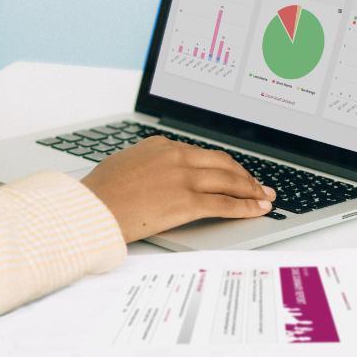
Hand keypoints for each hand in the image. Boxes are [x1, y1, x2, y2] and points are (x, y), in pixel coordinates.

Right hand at [81, 136, 276, 242]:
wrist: (91, 208)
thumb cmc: (100, 191)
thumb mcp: (125, 164)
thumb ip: (147, 163)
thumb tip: (156, 172)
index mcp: (161, 145)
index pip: (201, 154)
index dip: (222, 166)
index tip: (233, 173)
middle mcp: (176, 156)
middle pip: (222, 163)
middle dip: (244, 175)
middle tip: (259, 185)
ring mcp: (183, 177)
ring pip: (229, 181)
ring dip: (251, 190)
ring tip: (264, 198)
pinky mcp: (187, 201)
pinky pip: (225, 204)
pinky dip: (245, 207)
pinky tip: (256, 211)